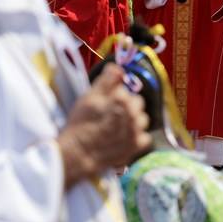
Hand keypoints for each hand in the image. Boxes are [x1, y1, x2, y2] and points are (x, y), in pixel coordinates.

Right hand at [57, 65, 151, 188]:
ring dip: (133, 121)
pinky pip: (144, 137)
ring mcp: (137, 130)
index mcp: (123, 99)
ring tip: (116, 127)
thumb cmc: (81, 124)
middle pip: (137, 103)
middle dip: (126, 107)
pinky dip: (136, 137)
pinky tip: (122, 138)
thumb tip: (119, 67)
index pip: (125, 90)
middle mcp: (134, 113)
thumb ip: (107, 80)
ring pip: (142, 119)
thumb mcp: (90, 97)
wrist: (78, 153)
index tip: (105, 103)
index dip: (114, 96)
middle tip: (110, 115)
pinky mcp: (137, 145)